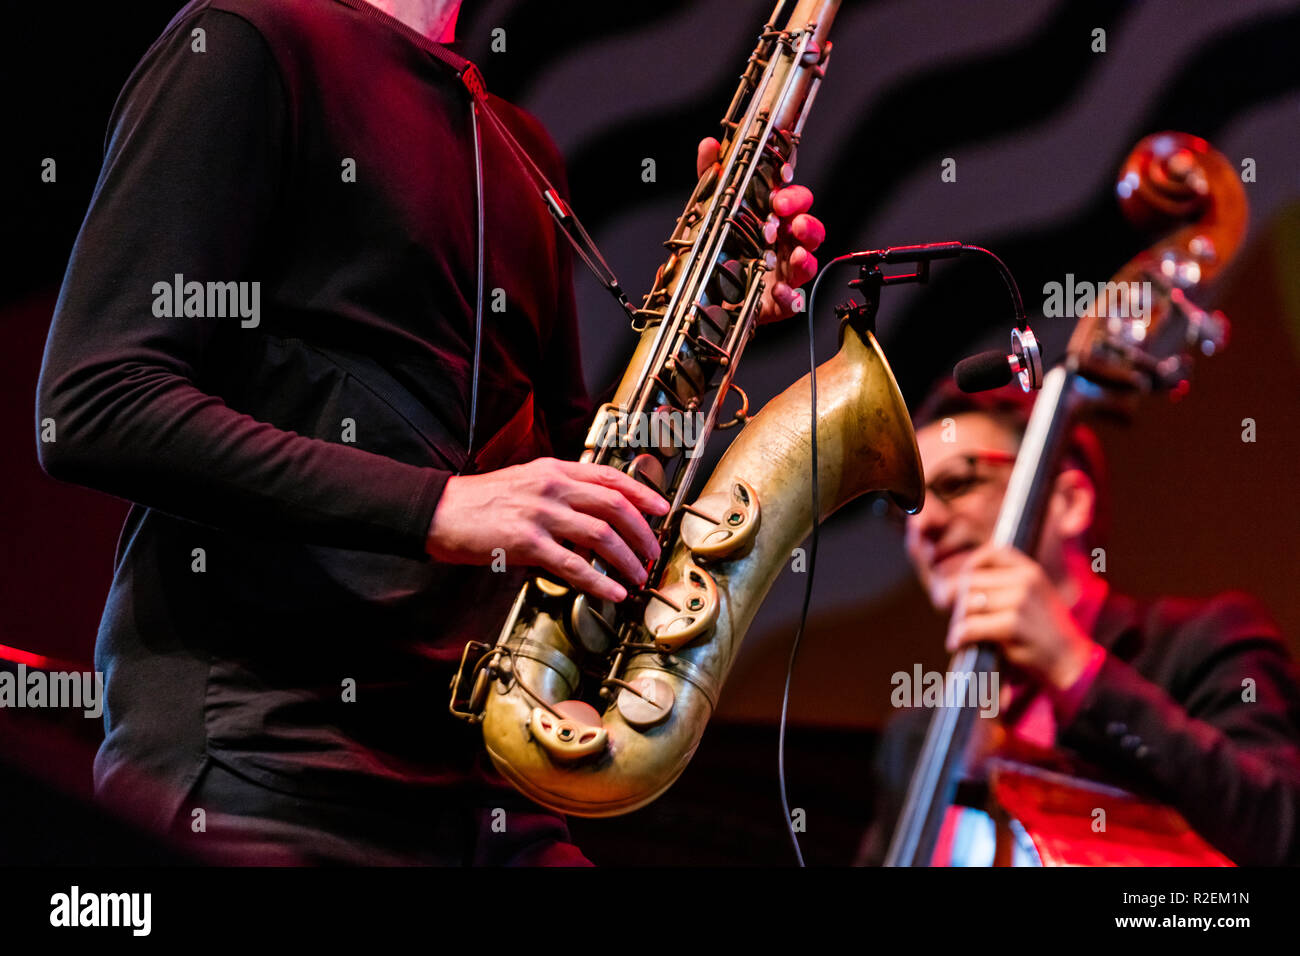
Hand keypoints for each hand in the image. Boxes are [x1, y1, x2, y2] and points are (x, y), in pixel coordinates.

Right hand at [425, 457, 669, 603]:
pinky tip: (613, 593)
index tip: (662, 509)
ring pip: (601, 535)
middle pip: (615, 505)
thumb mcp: (524, 482)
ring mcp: (540, 514)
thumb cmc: (478, 502)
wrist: (438, 511)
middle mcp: (552, 487)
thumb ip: (559, 492)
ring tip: (638, 576)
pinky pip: (574, 566)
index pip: (610, 477)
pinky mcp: (527, 543)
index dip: (643, 494)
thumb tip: (592, 516)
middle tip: (653, 552)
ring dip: (627, 559)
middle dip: (642, 532)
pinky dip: (600, 582)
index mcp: (553, 470)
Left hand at [696, 137, 823, 322]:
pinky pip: (794, 301)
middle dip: (803, 218)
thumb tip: (709, 146)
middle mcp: (783, 245)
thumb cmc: (717, 252)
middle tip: (784, 215)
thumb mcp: (709, 212)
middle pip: (808, 227)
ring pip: (809, 262)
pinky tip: (778, 290)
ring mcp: (783, 274)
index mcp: (772, 221)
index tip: (783, 182)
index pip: (793, 200)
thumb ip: (711, 178)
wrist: (703, 298)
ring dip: (806, 255)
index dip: (793, 192)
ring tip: (796, 254)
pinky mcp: (778, 303)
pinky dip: (789, 296)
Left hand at [945, 544, 1098, 690]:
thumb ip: (1003, 586)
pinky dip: (959, 635)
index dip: (969, 568)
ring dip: (958, 620)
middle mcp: (1025, 580)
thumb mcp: (1031, 597)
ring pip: (969, 603)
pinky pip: (971, 625)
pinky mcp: (1014, 624)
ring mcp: (1020, 600)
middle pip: (972, 581)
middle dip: (958, 601)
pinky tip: (957, 643)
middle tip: (958, 619)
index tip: (962, 588)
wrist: (1072, 662)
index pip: (990, 553)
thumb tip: (953, 586)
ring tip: (960, 634)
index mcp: (1030, 570)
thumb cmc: (1044, 633)